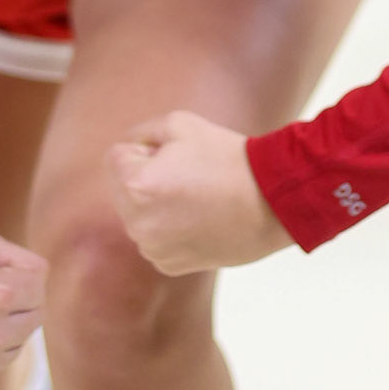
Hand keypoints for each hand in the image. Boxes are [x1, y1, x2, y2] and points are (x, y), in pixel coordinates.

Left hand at [107, 109, 294, 274]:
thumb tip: (126, 152)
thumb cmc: (227, 159)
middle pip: (123, 188)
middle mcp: (137, 224)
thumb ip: (140, 133)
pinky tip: (199, 219)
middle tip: (188, 175)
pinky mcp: (168, 265)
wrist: (272, 203)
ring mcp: (152, 249)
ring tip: (196, 197)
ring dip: (155, 204)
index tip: (177, 156)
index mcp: (135, 186)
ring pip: (138, 214)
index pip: (116, 156)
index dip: (146, 149)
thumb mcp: (179, 124)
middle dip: (145, 177)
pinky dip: (169, 228)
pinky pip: (154, 238)